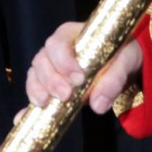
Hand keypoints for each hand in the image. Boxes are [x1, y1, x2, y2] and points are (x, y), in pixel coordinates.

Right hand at [26, 20, 141, 115]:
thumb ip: (114, 80)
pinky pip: (33, 93)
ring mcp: (48, 68)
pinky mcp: (48, 86)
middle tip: (66, 95)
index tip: (78, 79)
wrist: (120, 66)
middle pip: (41, 61)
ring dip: (38, 91)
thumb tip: (98, 105)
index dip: (62, 61)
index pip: (57, 43)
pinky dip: (29, 105)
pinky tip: (26, 116)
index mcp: (71, 35)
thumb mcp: (125, 62)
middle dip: (51, 80)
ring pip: (34, 76)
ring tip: (47, 104)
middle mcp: (54, 50)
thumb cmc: (121, 56)